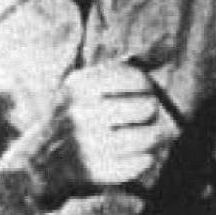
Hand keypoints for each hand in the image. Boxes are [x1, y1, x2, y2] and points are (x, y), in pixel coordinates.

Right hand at [22, 62, 173, 199]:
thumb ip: (136, 63)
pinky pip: (142, 162)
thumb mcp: (97, 80)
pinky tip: (134, 154)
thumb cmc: (83, 110)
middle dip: (152, 112)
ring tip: (145, 134)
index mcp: (80, 85)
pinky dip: (144, 159)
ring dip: (154, 136)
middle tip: (145, 115)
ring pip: (149, 137)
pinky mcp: (96, 171)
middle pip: (148, 108)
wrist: (44, 156)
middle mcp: (80, 113)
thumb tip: (171, 43)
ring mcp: (86, 144)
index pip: (137, 78)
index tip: (141, 91)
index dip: (147, 85)